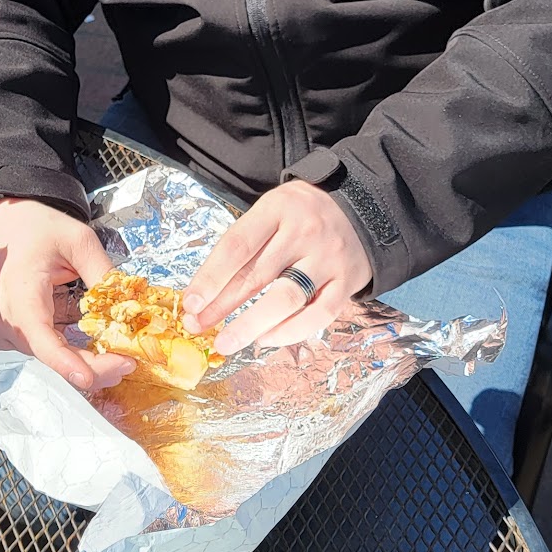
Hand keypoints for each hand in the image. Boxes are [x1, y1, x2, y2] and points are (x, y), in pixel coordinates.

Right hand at [0, 198, 131, 393]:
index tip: (89, 378)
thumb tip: (131, 306)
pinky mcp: (12, 336)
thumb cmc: (36, 229)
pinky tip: (98, 356)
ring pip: (48, 359)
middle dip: (91, 366)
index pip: (40, 338)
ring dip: (84, 364)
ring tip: (119, 360)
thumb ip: (103, 272)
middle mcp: (7, 320)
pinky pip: (44, 353)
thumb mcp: (78, 240)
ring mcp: (6, 332)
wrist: (1, 227)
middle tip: (129, 363)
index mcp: (20, 292)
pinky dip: (71, 357)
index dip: (64, 362)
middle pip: (50, 356)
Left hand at [180, 179, 371, 355]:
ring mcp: (328, 258)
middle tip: (197, 326)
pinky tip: (266, 340)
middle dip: (222, 305)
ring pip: (286, 298)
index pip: (237, 246)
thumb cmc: (302, 214)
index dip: (210, 277)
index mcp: (278, 209)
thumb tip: (206, 293)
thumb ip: (244, 245)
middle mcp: (305, 232)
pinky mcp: (348, 282)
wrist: (361, 208)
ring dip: (251, 325)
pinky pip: (318, 314)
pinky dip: (290, 332)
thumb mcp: (271, 211)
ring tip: (226, 343)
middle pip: (257, 275)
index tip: (190, 303)